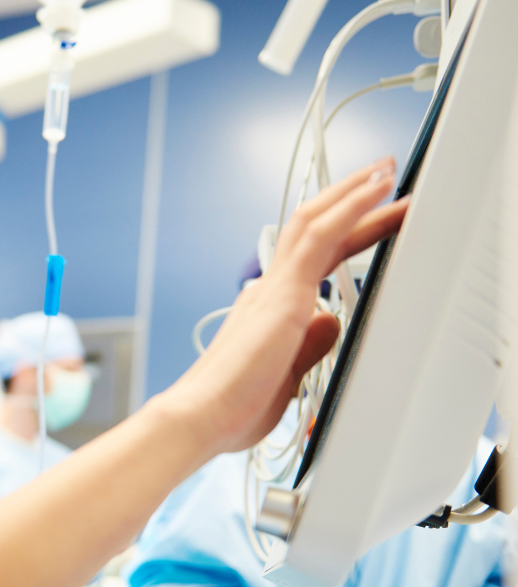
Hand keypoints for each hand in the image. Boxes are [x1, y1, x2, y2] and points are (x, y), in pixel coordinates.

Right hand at [166, 157, 408, 454]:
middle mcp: (268, 291)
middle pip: (314, 230)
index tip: (370, 220)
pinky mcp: (285, 294)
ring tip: (384, 170)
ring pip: (316, 221)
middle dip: (351, 203)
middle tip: (383, 176)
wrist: (201, 416)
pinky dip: (351, 208)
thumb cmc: (232, 408)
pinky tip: (376, 189)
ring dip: (354, 193)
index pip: (314, 259)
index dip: (346, 234)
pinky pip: (321, 236)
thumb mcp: (288, 377)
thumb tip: (329, 322)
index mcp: (269, 310)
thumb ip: (310, 346)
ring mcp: (275, 289)